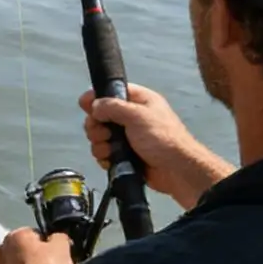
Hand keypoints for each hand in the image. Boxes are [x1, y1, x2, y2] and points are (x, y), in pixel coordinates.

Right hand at [78, 84, 232, 210]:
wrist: (177, 171)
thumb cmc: (161, 138)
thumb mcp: (137, 116)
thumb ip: (112, 107)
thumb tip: (94, 106)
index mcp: (139, 101)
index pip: (112, 92)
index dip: (97, 97)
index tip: (85, 104)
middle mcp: (132, 118)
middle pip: (101, 116)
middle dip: (96, 125)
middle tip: (103, 133)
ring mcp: (128, 138)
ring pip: (100, 136)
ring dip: (99, 143)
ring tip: (109, 149)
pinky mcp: (125, 156)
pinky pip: (105, 152)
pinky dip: (104, 156)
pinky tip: (110, 159)